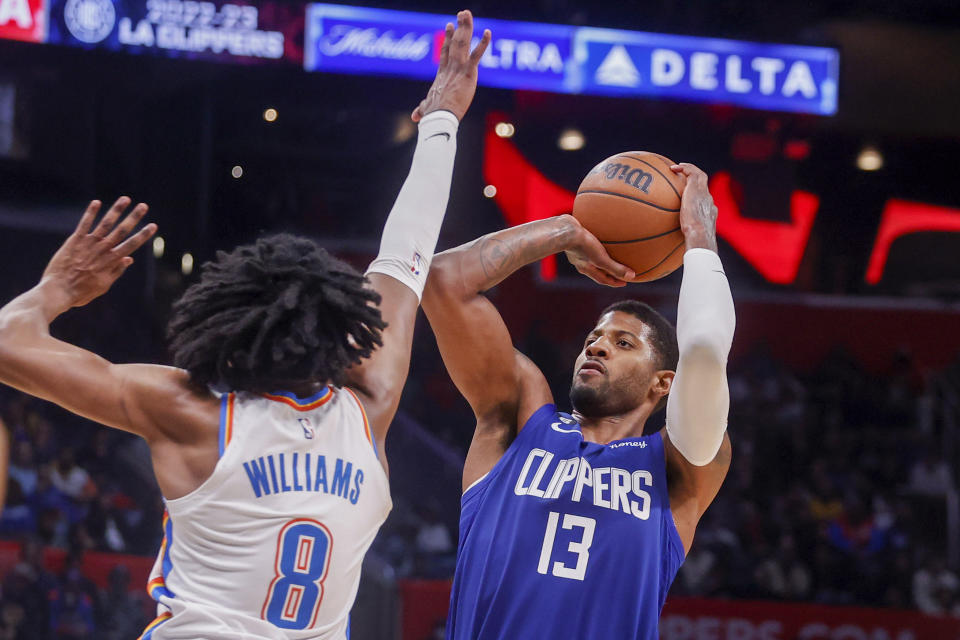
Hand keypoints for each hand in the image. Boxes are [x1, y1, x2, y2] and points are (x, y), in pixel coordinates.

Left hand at [41, 197, 156, 310]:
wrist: (59, 290)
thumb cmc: (81, 292)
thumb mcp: (103, 285)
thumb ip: (116, 271)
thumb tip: (129, 259)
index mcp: (112, 261)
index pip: (131, 244)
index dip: (143, 234)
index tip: (153, 225)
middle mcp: (103, 249)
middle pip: (122, 230)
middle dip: (134, 217)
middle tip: (143, 206)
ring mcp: (89, 244)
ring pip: (106, 223)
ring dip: (116, 210)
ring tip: (125, 199)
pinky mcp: (75, 241)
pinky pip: (84, 224)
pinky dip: (91, 213)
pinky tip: (96, 202)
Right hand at [411, 10, 490, 122]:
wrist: (439, 116)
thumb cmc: (433, 114)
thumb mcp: (426, 108)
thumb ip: (422, 109)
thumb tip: (414, 116)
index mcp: (442, 74)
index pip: (445, 51)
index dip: (448, 38)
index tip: (450, 25)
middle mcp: (450, 68)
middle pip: (454, 43)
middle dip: (459, 27)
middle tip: (462, 13)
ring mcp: (459, 68)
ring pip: (463, 43)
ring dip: (466, 27)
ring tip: (467, 14)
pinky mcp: (468, 73)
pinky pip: (477, 55)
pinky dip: (483, 43)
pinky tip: (488, 32)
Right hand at [563, 216, 634, 286]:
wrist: (565, 230)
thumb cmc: (583, 245)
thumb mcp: (601, 259)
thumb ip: (616, 268)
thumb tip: (632, 276)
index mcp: (586, 269)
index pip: (603, 279)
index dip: (614, 282)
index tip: (624, 282)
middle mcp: (581, 263)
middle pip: (597, 271)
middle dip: (608, 273)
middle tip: (619, 272)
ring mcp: (577, 252)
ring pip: (592, 259)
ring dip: (602, 260)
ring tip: (610, 256)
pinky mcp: (576, 240)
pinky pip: (589, 246)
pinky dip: (597, 246)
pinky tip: (599, 238)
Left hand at [671, 163, 717, 252]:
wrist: (700, 235)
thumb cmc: (695, 243)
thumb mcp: (691, 242)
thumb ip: (686, 244)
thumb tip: (677, 254)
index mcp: (709, 212)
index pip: (706, 202)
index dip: (699, 197)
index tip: (690, 196)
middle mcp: (709, 201)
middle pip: (705, 186)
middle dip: (696, 179)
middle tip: (685, 177)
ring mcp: (704, 193)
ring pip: (700, 176)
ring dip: (690, 170)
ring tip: (678, 168)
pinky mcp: (696, 188)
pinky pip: (691, 172)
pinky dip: (684, 168)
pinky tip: (672, 169)